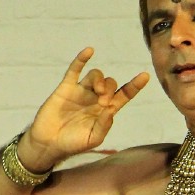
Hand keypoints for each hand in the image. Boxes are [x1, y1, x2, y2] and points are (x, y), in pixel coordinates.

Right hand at [23, 47, 149, 169]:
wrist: (49, 143)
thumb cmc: (72, 143)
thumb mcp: (93, 139)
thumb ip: (104, 125)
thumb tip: (112, 108)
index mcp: (105, 111)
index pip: (124, 95)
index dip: (134, 86)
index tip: (145, 76)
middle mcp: (95, 98)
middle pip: (110, 83)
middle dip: (110, 89)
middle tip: (103, 102)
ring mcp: (81, 91)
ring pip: (96, 75)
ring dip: (100, 80)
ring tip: (97, 92)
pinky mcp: (66, 87)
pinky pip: (75, 70)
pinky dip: (82, 59)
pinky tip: (89, 51)